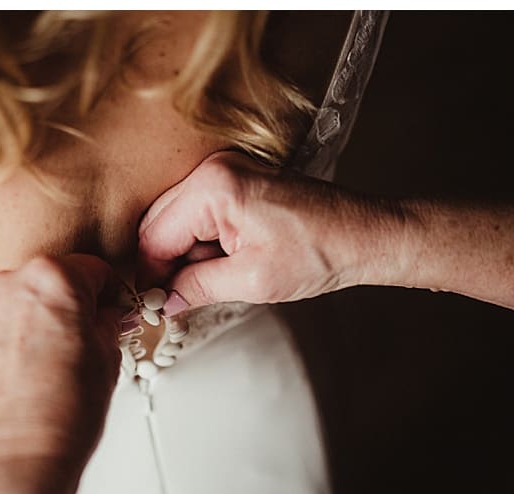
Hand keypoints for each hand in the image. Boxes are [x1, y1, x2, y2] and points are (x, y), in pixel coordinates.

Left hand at [0, 254, 123, 474]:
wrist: (17, 453)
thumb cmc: (61, 412)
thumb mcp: (108, 358)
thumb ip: (106, 322)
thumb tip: (105, 316)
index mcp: (53, 279)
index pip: (94, 268)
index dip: (111, 292)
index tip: (115, 309)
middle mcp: (11, 284)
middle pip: (54, 279)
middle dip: (74, 303)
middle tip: (92, 335)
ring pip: (24, 300)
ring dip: (43, 319)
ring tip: (61, 359)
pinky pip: (1, 322)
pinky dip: (18, 336)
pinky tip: (35, 369)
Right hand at [137, 151, 396, 311]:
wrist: (362, 235)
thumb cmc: (319, 252)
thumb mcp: (251, 281)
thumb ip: (198, 287)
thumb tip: (165, 299)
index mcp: (213, 188)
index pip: (155, 235)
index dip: (151, 275)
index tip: (152, 304)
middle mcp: (214, 169)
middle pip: (160, 222)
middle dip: (167, 263)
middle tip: (177, 300)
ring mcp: (226, 170)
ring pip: (179, 219)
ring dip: (188, 254)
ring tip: (220, 279)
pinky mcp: (237, 179)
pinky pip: (201, 213)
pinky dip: (206, 242)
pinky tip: (229, 263)